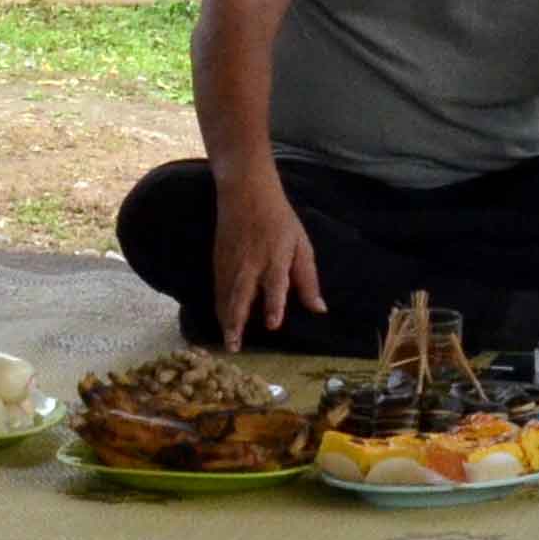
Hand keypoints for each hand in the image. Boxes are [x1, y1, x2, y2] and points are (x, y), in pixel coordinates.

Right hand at [209, 167, 322, 351]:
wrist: (245, 193)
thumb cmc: (279, 220)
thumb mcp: (301, 244)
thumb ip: (308, 279)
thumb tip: (319, 309)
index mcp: (274, 258)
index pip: (274, 284)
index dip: (274, 305)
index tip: (273, 325)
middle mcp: (250, 264)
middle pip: (241, 296)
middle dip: (237, 322)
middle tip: (236, 346)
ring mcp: (231, 263)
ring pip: (226, 296)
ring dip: (226, 321)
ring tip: (228, 343)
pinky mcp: (218, 262)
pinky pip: (218, 290)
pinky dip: (219, 308)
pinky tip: (222, 323)